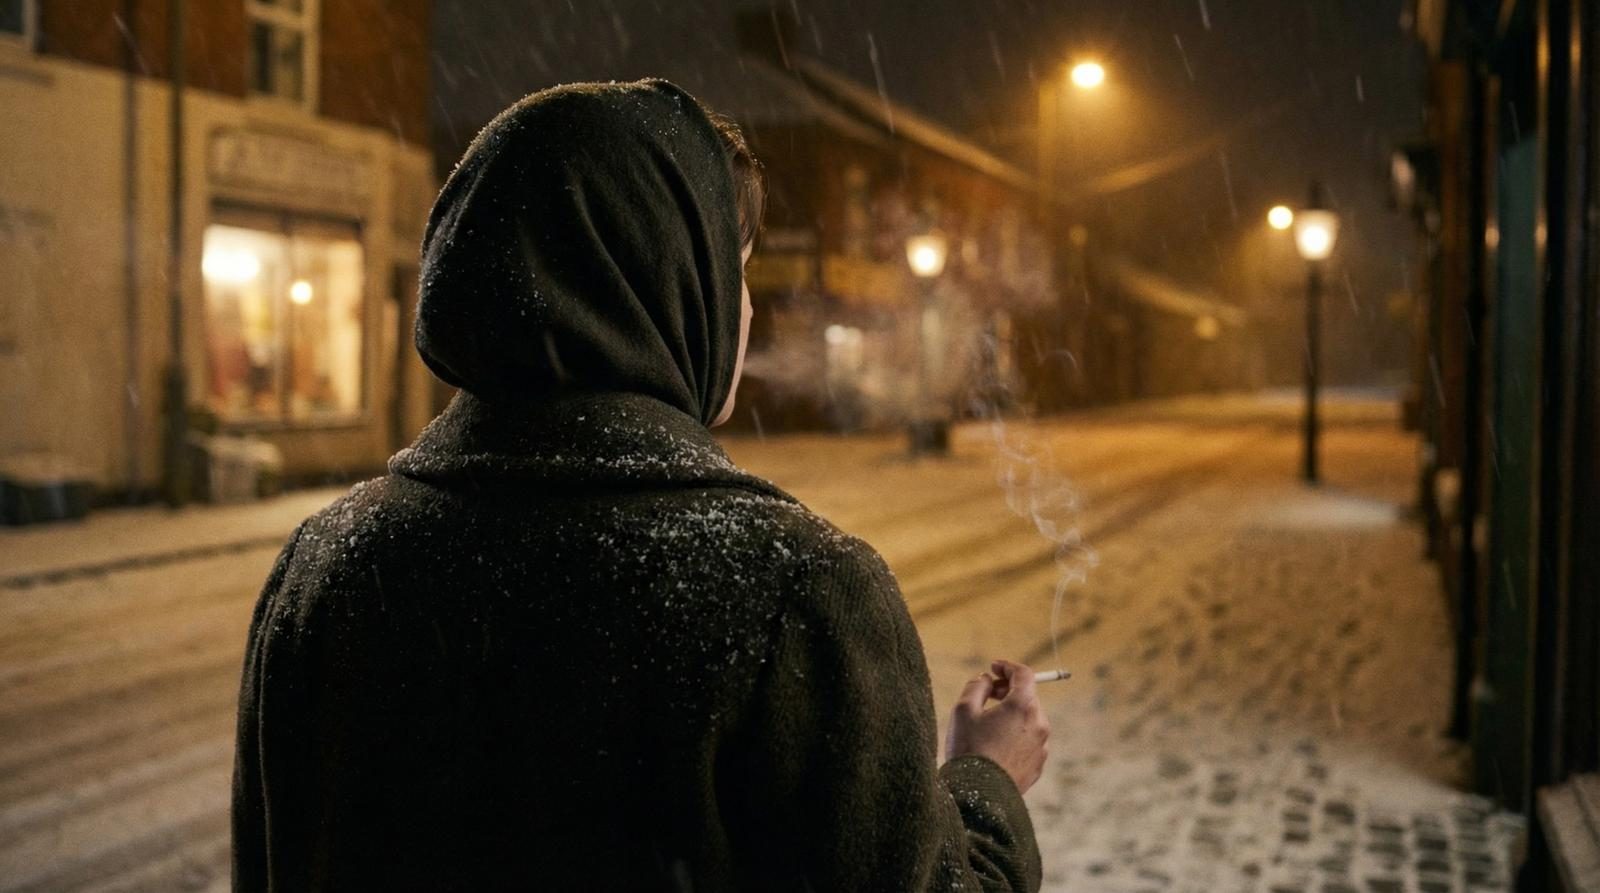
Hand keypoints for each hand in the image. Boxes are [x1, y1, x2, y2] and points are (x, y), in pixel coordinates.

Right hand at [943, 660, 1050, 792]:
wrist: (979, 795)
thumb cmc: (969, 749)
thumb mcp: (964, 710)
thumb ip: (977, 686)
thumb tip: (986, 679)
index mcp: (1023, 706)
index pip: (1024, 674)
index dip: (1007, 666)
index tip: (994, 667)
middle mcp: (1039, 723)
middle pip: (1028, 696)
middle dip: (1008, 690)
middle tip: (988, 693)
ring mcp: (1041, 745)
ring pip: (1029, 719)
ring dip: (1012, 714)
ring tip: (988, 724)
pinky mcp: (1038, 764)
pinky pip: (1029, 740)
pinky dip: (1016, 735)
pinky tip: (995, 745)